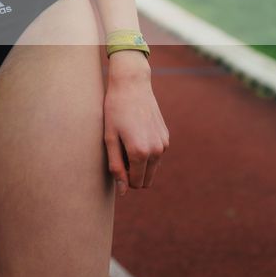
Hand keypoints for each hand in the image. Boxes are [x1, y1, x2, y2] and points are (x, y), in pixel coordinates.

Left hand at [103, 53, 168, 192]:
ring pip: (152, 169)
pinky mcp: (166, 137)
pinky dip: (147, 152)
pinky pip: (156, 156)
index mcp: (140, 153)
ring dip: (140, 163)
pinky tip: (136, 133)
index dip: (124, 178)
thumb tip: (123, 192)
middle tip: (120, 153)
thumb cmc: (114, 110)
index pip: (135, 183)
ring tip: (126, 142)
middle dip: (133, 174)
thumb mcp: (109, 138)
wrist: (132, 85)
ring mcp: (163, 144)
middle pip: (147, 181)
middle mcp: (156, 151)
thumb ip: (116, 166)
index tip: (115, 161)